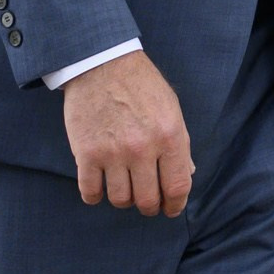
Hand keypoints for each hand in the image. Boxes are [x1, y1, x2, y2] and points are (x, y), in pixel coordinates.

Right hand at [61, 48, 193, 216]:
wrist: (102, 64)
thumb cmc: (141, 86)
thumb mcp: (171, 109)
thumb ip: (180, 144)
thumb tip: (187, 175)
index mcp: (170, 135)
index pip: (178, 187)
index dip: (175, 205)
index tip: (170, 209)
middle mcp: (143, 148)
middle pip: (147, 200)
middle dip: (150, 206)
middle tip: (147, 201)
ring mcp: (113, 153)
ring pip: (120, 199)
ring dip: (123, 199)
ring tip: (124, 187)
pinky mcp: (86, 154)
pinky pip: (90, 193)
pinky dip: (95, 196)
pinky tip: (100, 186)